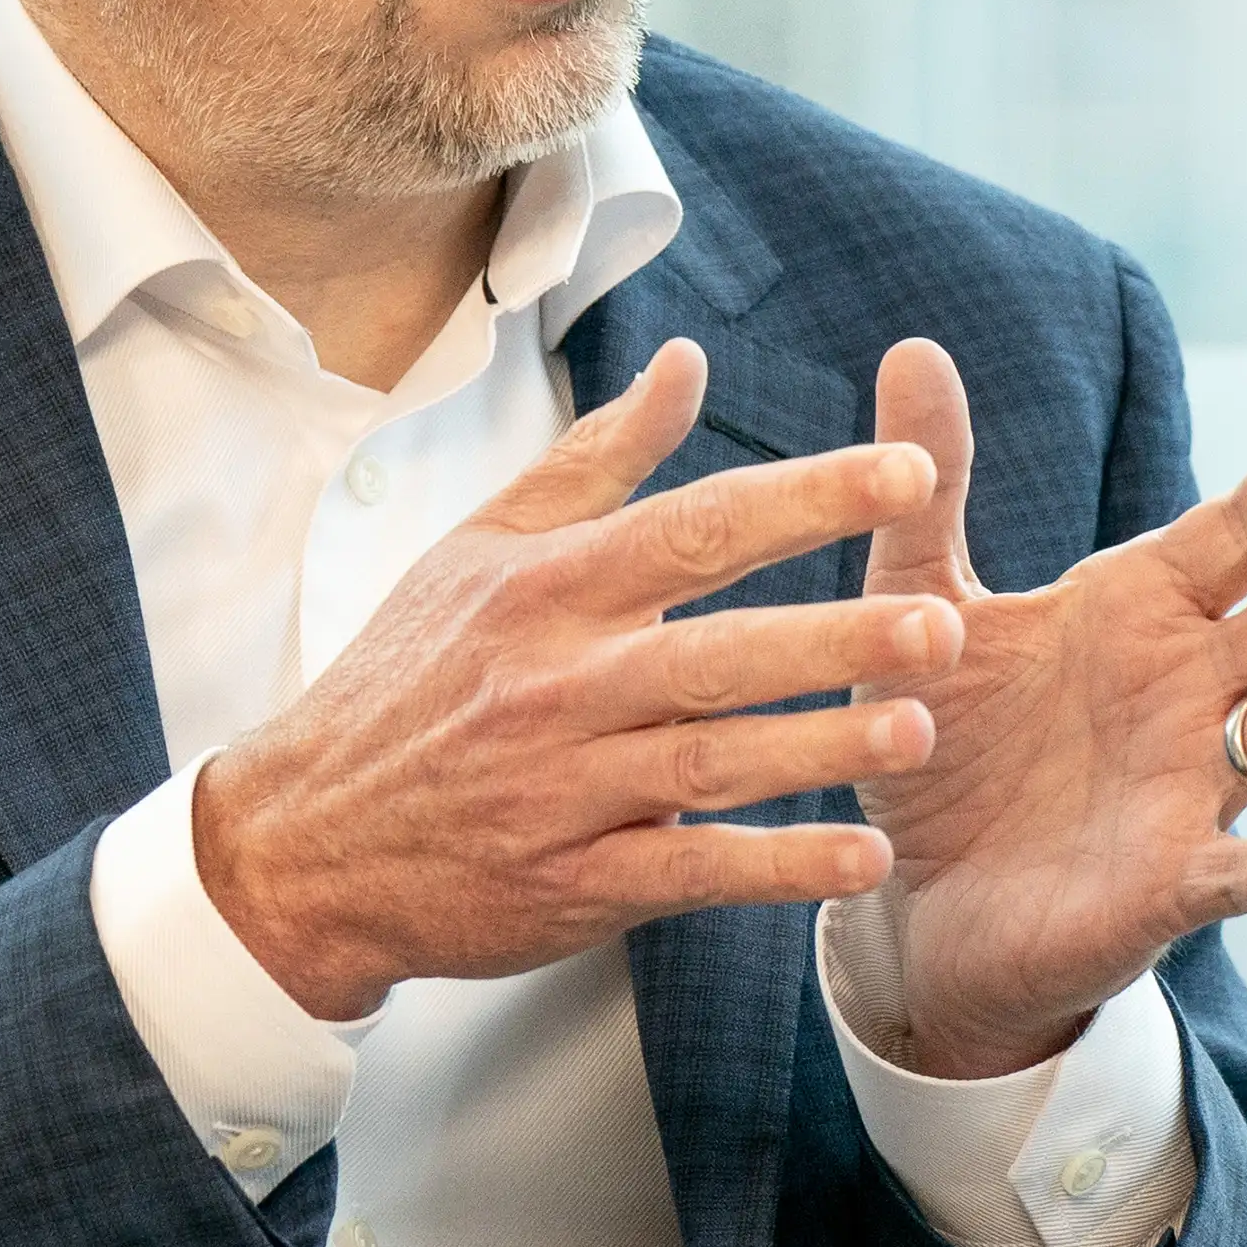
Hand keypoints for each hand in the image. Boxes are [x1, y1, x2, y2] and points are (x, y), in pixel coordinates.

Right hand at [189, 339, 955, 1018]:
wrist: (304, 837)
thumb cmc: (406, 683)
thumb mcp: (478, 550)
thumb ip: (596, 461)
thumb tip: (687, 365)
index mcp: (544, 589)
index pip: (692, 529)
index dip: (804, 499)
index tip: (906, 473)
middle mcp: (555, 682)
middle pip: (712, 651)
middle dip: (833, 637)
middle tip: (941, 624)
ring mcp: (561, 787)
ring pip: (707, 762)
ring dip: (817, 751)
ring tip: (920, 734)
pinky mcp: (569, 881)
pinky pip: (685, 872)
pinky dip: (773, 869)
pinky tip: (859, 862)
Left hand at [843, 338, 1246, 1080]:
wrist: (914, 896)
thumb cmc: (941, 741)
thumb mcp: (921, 603)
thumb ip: (931, 491)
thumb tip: (915, 346)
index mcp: (1141, 613)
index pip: (1230, 540)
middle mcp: (1192, 693)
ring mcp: (1192, 792)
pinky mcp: (1162, 890)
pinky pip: (1228, 879)